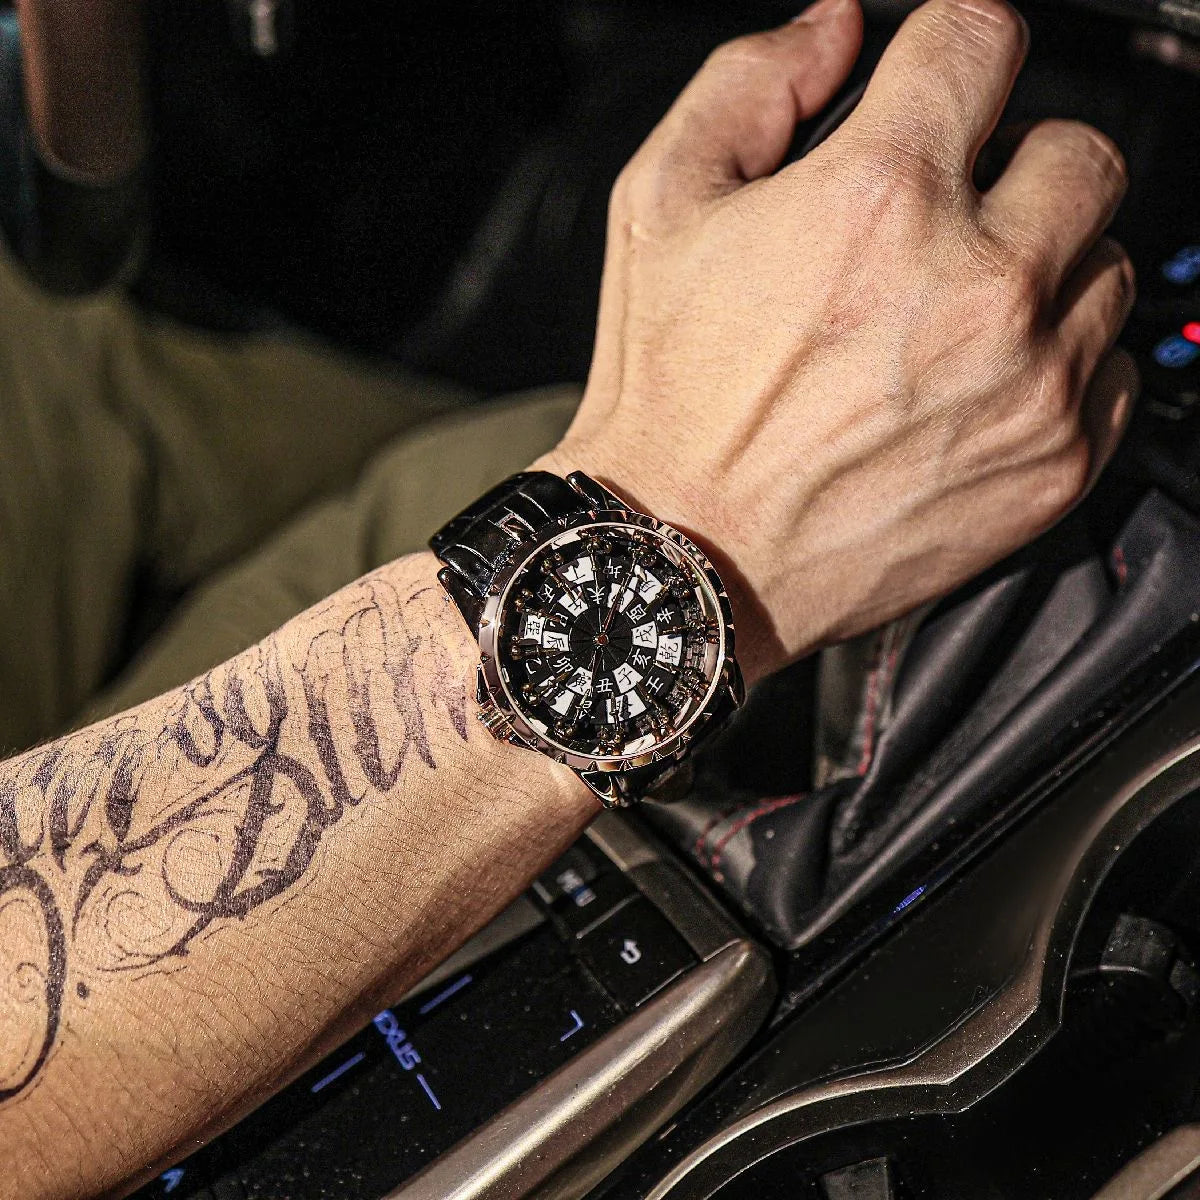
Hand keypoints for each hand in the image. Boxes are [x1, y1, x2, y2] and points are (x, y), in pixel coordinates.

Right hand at [534, 0, 1136, 684]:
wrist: (685, 551)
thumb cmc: (669, 399)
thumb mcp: (657, 209)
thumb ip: (748, 85)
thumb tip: (834, 29)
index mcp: (879, 195)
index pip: (984, 39)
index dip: (956, 47)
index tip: (946, 81)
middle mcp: (976, 284)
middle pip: (1081, 150)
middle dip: (1017, 166)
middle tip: (954, 217)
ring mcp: (1028, 381)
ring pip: (1109, 264)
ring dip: (1046, 270)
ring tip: (957, 316)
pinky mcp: (1053, 464)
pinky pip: (1114, 372)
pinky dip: (1062, 364)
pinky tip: (982, 384)